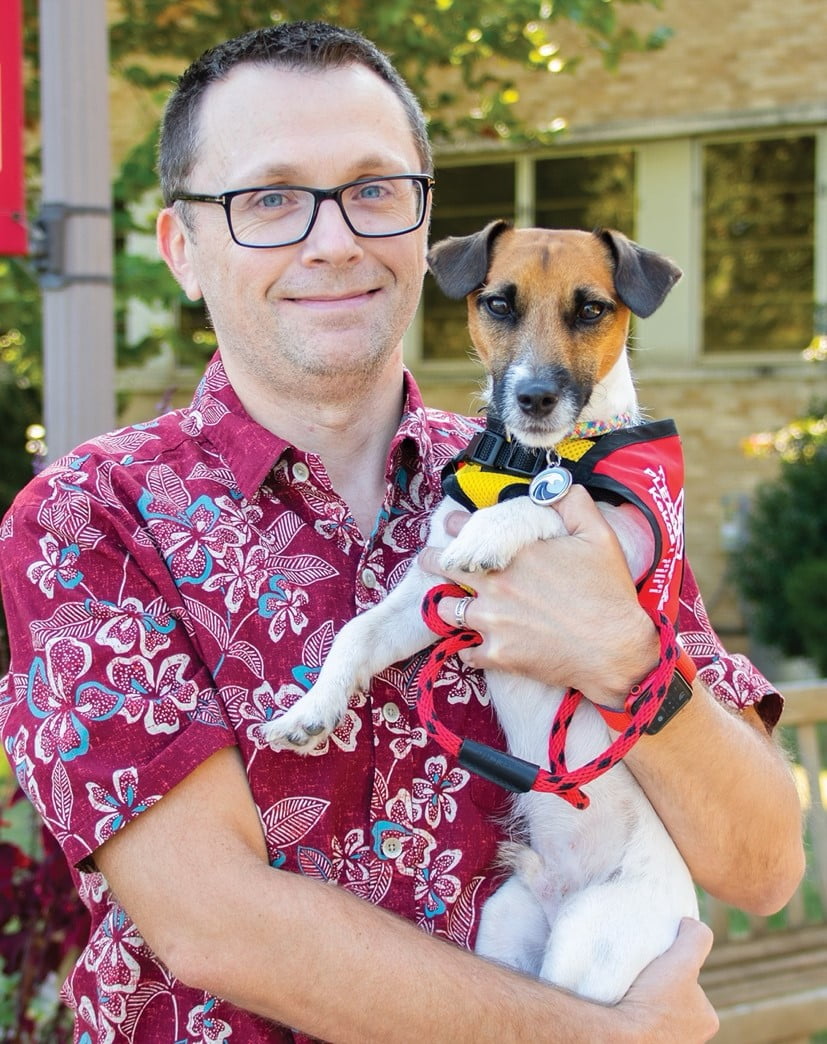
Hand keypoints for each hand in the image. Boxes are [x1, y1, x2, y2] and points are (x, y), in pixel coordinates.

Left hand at [419, 486, 659, 703]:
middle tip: (427, 558)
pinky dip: (468, 649)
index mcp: (516, 554)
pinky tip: (473, 646)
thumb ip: (573, 502)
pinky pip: (467, 652)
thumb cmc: (609, 593)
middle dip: (431, 560)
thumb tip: (554, 484)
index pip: (468, 531)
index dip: (456, 526)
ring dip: (445, 605)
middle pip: (444, 568)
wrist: (615, 649)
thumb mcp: (599, 536)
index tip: (452, 525)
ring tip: (445, 603)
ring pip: (447, 611)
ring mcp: (493, 622)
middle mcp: (497, 586)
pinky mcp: (498, 654)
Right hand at [615, 919, 717, 1042]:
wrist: (621, 1039)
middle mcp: (693, 1038)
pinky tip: (622, 1006)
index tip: (658, 966)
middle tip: (640, 977)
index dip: (674, 968)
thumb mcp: (682, 961)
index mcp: (708, 1019)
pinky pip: (641, 1024)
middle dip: (659, 987)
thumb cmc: (654, 1002)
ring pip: (656, 1011)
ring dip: (645, 1001)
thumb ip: (696, 938)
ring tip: (629, 991)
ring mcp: (670, 1043)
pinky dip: (633, 1015)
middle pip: (673, 997)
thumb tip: (690, 924)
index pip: (690, 982)